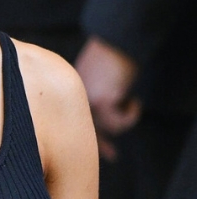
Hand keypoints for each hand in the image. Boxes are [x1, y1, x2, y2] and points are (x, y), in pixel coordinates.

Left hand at [74, 36, 140, 158]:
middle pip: (82, 131)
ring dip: (122, 121)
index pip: (67, 121)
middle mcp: (71, 99)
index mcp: (65, 93)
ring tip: (131, 104)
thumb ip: (88, 96)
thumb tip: (96, 118)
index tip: (94, 148)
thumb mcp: (90, 78)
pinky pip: (118, 123)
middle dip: (99, 144)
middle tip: (112, 155)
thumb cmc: (105, 58)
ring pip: (105, 128)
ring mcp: (85, 101)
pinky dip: (131, 115)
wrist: (115, 43)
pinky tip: (134, 102)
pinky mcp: (102, 101)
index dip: (78, 135)